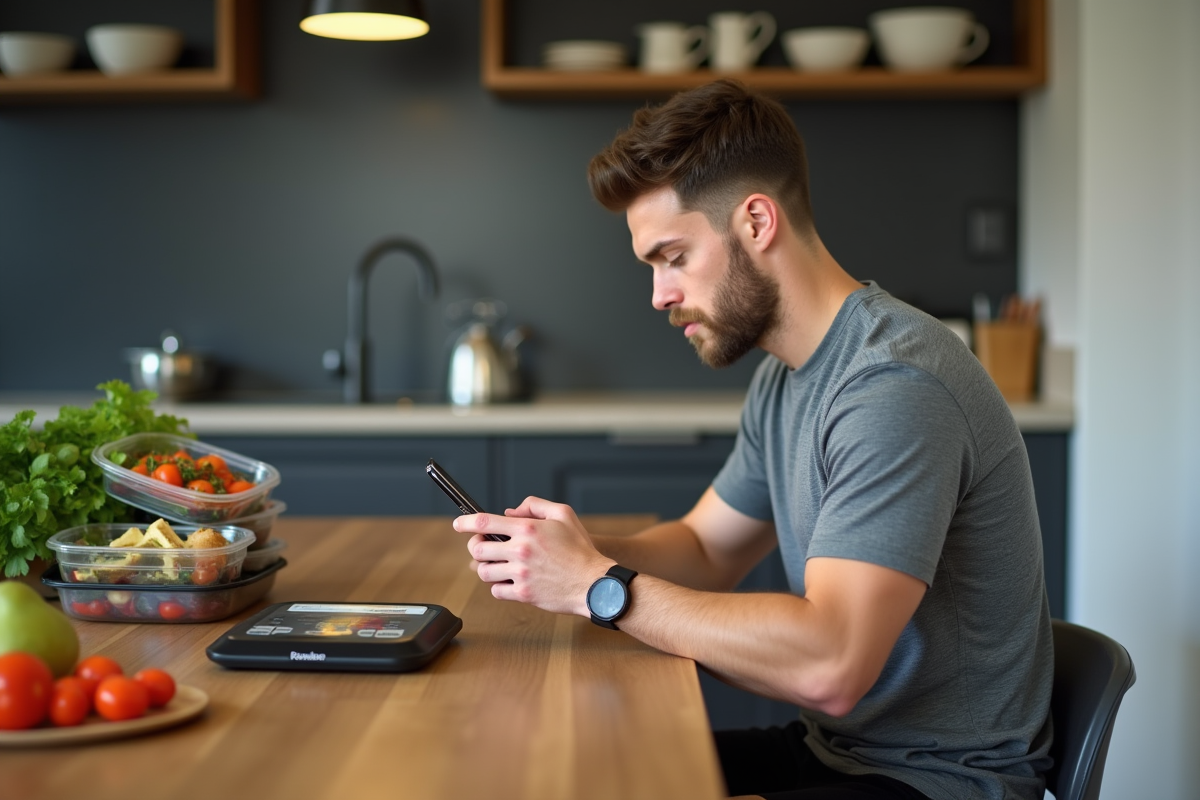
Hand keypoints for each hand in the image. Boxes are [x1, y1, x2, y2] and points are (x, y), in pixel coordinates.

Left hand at [453, 496, 614, 616]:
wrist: (594, 583)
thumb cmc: (580, 549)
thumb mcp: (564, 514)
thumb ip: (535, 506)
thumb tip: (509, 512)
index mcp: (528, 529)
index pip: (484, 522)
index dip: (465, 522)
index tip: (457, 523)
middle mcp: (521, 551)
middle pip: (477, 550)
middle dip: (476, 547)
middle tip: (483, 547)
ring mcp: (520, 574)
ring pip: (484, 571)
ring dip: (487, 567)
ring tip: (499, 564)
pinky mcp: (523, 594)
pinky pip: (496, 591)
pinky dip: (499, 586)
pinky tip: (510, 580)